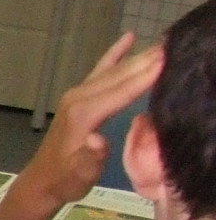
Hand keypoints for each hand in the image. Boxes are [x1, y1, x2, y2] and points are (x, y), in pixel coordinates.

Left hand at [21, 33, 162, 215]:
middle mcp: (79, 98)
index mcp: (83, 115)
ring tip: (164, 41)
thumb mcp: (80, 174)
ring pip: (112, 70)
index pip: (121, 91)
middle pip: (119, 75)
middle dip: (147, 60)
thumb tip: (98, 140)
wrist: (43, 181)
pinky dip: (114, 54)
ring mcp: (77, 95)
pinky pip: (100, 70)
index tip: (168, 60)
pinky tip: (128, 38)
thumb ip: (90, 157)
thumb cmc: (66, 180)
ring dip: (138, 56)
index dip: (144, 77)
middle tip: (175, 44)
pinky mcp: (78, 97)